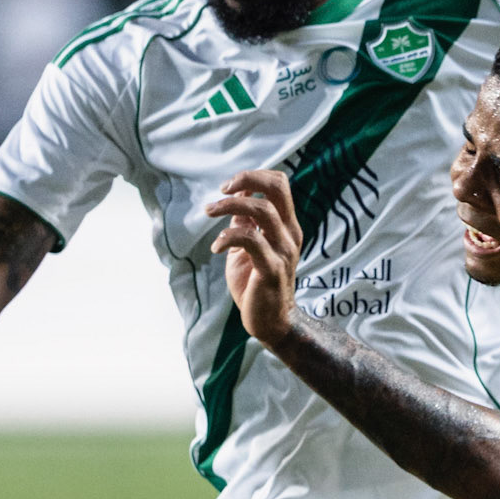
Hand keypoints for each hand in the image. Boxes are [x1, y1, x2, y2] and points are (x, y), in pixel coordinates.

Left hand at [206, 168, 302, 347]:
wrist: (270, 322)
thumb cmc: (256, 282)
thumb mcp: (248, 245)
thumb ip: (245, 220)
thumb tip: (237, 192)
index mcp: (286, 226)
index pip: (280, 184)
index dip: (254, 176)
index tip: (229, 187)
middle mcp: (289, 234)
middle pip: (278, 188)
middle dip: (247, 178)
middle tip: (222, 189)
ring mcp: (283, 251)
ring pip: (263, 210)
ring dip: (231, 205)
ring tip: (209, 212)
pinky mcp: (272, 269)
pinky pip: (251, 240)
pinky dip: (228, 236)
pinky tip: (216, 246)